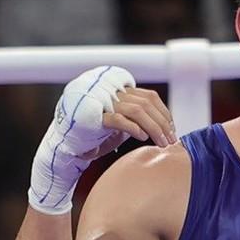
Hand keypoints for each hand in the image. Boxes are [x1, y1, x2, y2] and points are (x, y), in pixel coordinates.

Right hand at [28, 66, 175, 214]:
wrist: (66, 146)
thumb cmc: (95, 138)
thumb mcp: (121, 127)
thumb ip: (137, 121)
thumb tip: (164, 128)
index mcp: (119, 93)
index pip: (149, 96)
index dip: (164, 112)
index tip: (173, 129)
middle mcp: (111, 94)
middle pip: (146, 102)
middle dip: (163, 122)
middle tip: (171, 140)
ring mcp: (102, 104)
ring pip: (137, 110)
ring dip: (154, 127)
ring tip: (162, 143)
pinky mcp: (94, 118)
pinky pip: (119, 119)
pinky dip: (134, 128)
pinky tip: (143, 137)